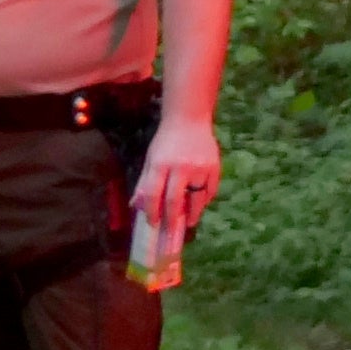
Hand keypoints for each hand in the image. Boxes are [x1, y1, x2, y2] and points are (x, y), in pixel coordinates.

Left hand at [131, 113, 222, 246]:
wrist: (189, 119)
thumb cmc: (166, 141)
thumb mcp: (151, 159)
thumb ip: (145, 183)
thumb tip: (136, 206)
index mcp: (160, 164)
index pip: (153, 194)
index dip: (152, 212)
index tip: (153, 223)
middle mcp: (180, 167)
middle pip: (174, 200)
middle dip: (171, 218)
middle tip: (170, 229)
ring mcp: (200, 168)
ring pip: (196, 199)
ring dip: (192, 213)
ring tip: (189, 221)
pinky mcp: (214, 167)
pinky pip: (210, 191)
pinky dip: (205, 200)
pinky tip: (200, 204)